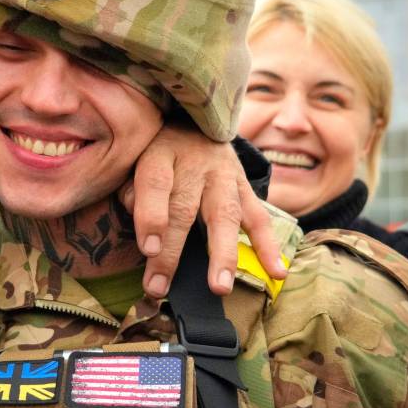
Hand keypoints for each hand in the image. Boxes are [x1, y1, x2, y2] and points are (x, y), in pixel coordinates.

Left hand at [122, 121, 285, 297]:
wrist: (196, 120)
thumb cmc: (156, 149)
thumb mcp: (136, 157)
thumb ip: (132, 191)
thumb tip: (143, 232)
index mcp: (161, 153)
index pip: (155, 184)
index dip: (150, 216)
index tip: (147, 248)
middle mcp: (195, 163)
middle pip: (184, 208)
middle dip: (171, 252)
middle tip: (159, 287)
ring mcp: (224, 176)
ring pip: (224, 215)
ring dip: (222, 254)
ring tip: (219, 287)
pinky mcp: (245, 188)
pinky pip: (258, 218)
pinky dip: (268, 247)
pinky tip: (275, 273)